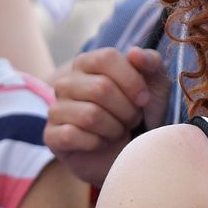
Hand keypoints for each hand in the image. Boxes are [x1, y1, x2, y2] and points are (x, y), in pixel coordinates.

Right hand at [44, 46, 170, 185]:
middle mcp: (67, 82)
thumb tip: (135, 52)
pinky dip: (96, 143)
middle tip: (131, 120)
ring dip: (114, 129)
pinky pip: (72, 135)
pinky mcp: (52, 135)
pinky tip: (101, 144)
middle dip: (126, 110)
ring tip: (118, 132)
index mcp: (88, 63)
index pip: (106, 58)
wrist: (129, 155)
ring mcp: (56, 108)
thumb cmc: (142, 116)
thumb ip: (151, 63)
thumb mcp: (155, 87)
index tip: (144, 99)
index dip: (131, 80)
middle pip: (100, 88)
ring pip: (89, 115)